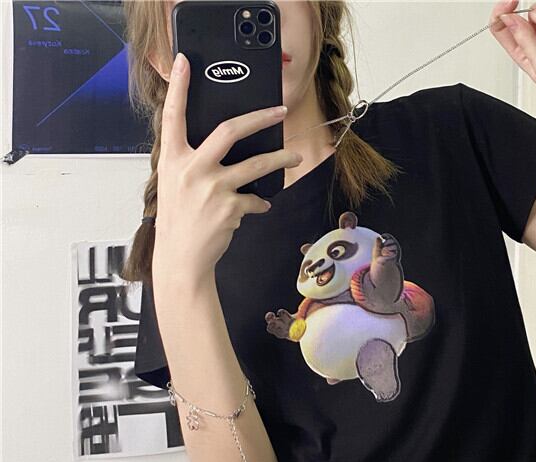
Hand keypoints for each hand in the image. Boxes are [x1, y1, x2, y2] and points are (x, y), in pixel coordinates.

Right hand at [154, 52, 301, 279]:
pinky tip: (259, 206)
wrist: (180, 258)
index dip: (180, 88)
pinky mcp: (230, 208)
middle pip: (230, 130)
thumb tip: (220, 149)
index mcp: (173, 159)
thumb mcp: (174, 184)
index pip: (174, 116)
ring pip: (255, 164)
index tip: (185, 62)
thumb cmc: (178, 221)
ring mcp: (212, 187)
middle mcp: (192, 168)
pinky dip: (259, 203)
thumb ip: (191, 163)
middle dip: (259, 117)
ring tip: (294, 160)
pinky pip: (254, 199)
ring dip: (279, 160)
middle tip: (280, 111)